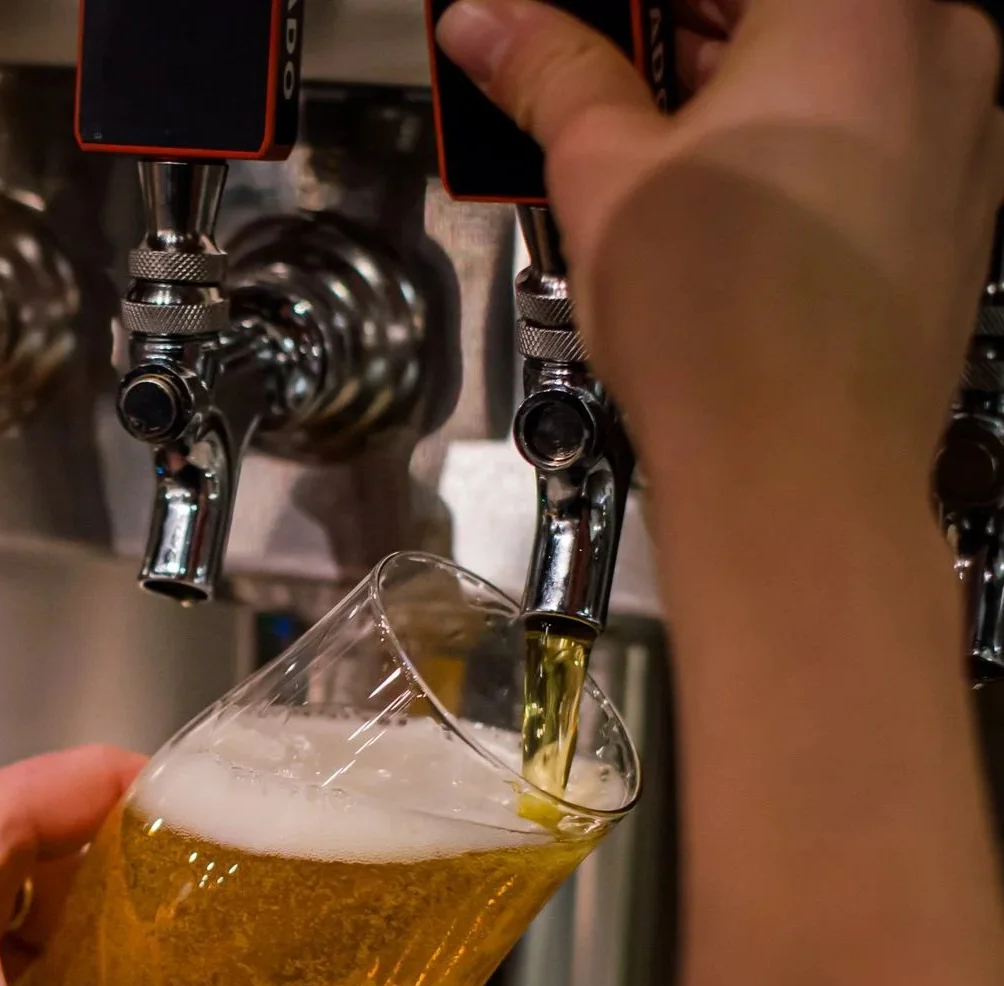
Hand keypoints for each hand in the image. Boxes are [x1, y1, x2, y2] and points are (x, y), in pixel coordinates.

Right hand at [438, 0, 1003, 521]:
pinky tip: (716, 209)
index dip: (632, 14)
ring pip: (829, 63)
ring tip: (644, 156)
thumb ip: (551, 74)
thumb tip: (490, 23)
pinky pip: (867, 132)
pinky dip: (790, 143)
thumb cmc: (722, 332)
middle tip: (592, 86)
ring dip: (731, 88)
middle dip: (678, 35)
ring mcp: (962, 129)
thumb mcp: (604, 178)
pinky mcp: (954, 208)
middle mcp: (937, 42)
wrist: (801, 477)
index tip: (582, 42)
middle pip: (783, 6)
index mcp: (855, 1)